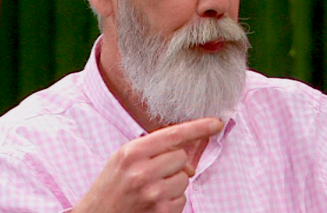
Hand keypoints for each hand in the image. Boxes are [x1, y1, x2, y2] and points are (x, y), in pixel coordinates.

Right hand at [73, 118, 223, 212]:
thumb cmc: (110, 188)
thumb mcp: (122, 160)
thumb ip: (151, 150)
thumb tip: (187, 154)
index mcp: (131, 153)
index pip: (174, 135)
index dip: (198, 127)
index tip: (216, 123)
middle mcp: (143, 172)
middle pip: (181, 158)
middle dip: (174, 165)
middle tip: (154, 174)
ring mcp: (153, 194)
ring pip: (184, 180)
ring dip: (174, 184)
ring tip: (151, 190)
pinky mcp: (162, 212)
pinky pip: (182, 199)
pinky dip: (172, 201)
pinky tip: (153, 203)